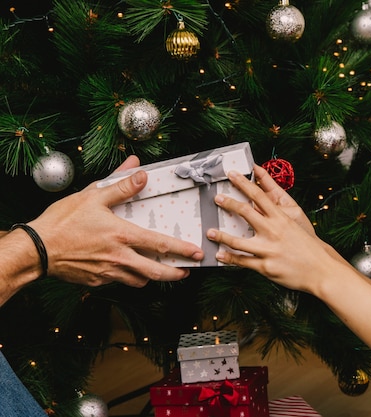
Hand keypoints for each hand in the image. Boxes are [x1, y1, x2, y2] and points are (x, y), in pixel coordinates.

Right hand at [29, 156, 203, 287]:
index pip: (161, 245)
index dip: (182, 250)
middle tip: (186, 271)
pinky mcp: (97, 282)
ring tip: (157, 269)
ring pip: (140, 281)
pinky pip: (120, 282)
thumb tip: (141, 172)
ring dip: (152, 276)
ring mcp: (109, 273)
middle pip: (157, 272)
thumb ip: (120, 185)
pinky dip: (128, 277)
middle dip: (176, 273)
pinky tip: (127, 269)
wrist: (36, 249)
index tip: (196, 254)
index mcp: (123, 236)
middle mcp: (120, 258)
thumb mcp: (93, 196)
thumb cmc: (62, 222)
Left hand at [206, 170, 340, 293]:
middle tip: (217, 198)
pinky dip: (229, 258)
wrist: (322, 269)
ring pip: (237, 241)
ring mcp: (268, 249)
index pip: (259, 195)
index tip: (232, 175)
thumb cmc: (309, 247)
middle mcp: (273, 231)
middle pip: (245, 212)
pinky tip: (220, 255)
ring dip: (221, 236)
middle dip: (228, 203)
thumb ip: (278, 216)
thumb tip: (264, 207)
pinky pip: (242, 262)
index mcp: (281, 218)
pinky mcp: (265, 266)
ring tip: (210, 233)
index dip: (244, 183)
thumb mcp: (296, 225)